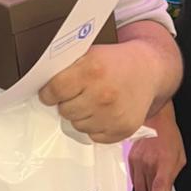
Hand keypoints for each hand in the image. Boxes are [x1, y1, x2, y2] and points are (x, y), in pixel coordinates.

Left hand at [39, 42, 162, 144]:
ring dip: (81, 115)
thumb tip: (41, 86)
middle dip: (67, 103)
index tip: (49, 94)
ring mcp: (114, 115)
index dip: (48, 93)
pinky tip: (104, 112)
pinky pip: (93, 136)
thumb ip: (67, 69)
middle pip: (65, 110)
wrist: (149, 70)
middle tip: (78, 94)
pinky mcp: (123, 129)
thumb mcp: (90, 54)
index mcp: (92, 70)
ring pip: (77, 125)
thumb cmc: (115, 62)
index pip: (54, 90)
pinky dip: (95, 126)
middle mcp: (103, 94)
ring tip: (94, 101)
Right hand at [129, 124, 186, 190]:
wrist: (156, 120)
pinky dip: (139, 182)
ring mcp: (138, 161)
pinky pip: (133, 178)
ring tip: (152, 186)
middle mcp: (149, 162)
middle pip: (147, 190)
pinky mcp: (131, 158)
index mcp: (164, 163)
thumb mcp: (179, 159)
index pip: (158, 185)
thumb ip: (172, 178)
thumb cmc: (169, 137)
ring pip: (138, 186)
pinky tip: (146, 176)